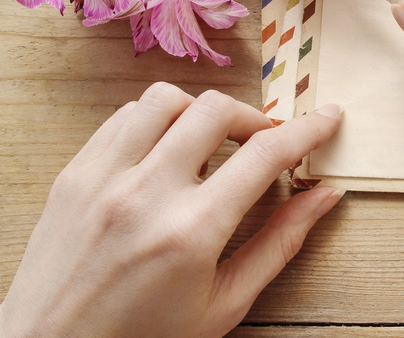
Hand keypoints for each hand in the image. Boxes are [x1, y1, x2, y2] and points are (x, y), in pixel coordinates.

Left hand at [0, 83, 343, 337]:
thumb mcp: (225, 303)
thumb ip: (280, 243)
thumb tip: (325, 196)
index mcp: (191, 232)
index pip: (266, 154)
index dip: (308, 129)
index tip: (328, 118)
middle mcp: (145, 194)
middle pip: (216, 110)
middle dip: (255, 118)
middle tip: (265, 142)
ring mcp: (103, 179)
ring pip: (166, 99)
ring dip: (201, 113)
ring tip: (211, 144)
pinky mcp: (74, 173)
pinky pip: (123, 117)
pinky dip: (157, 121)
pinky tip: (167, 150)